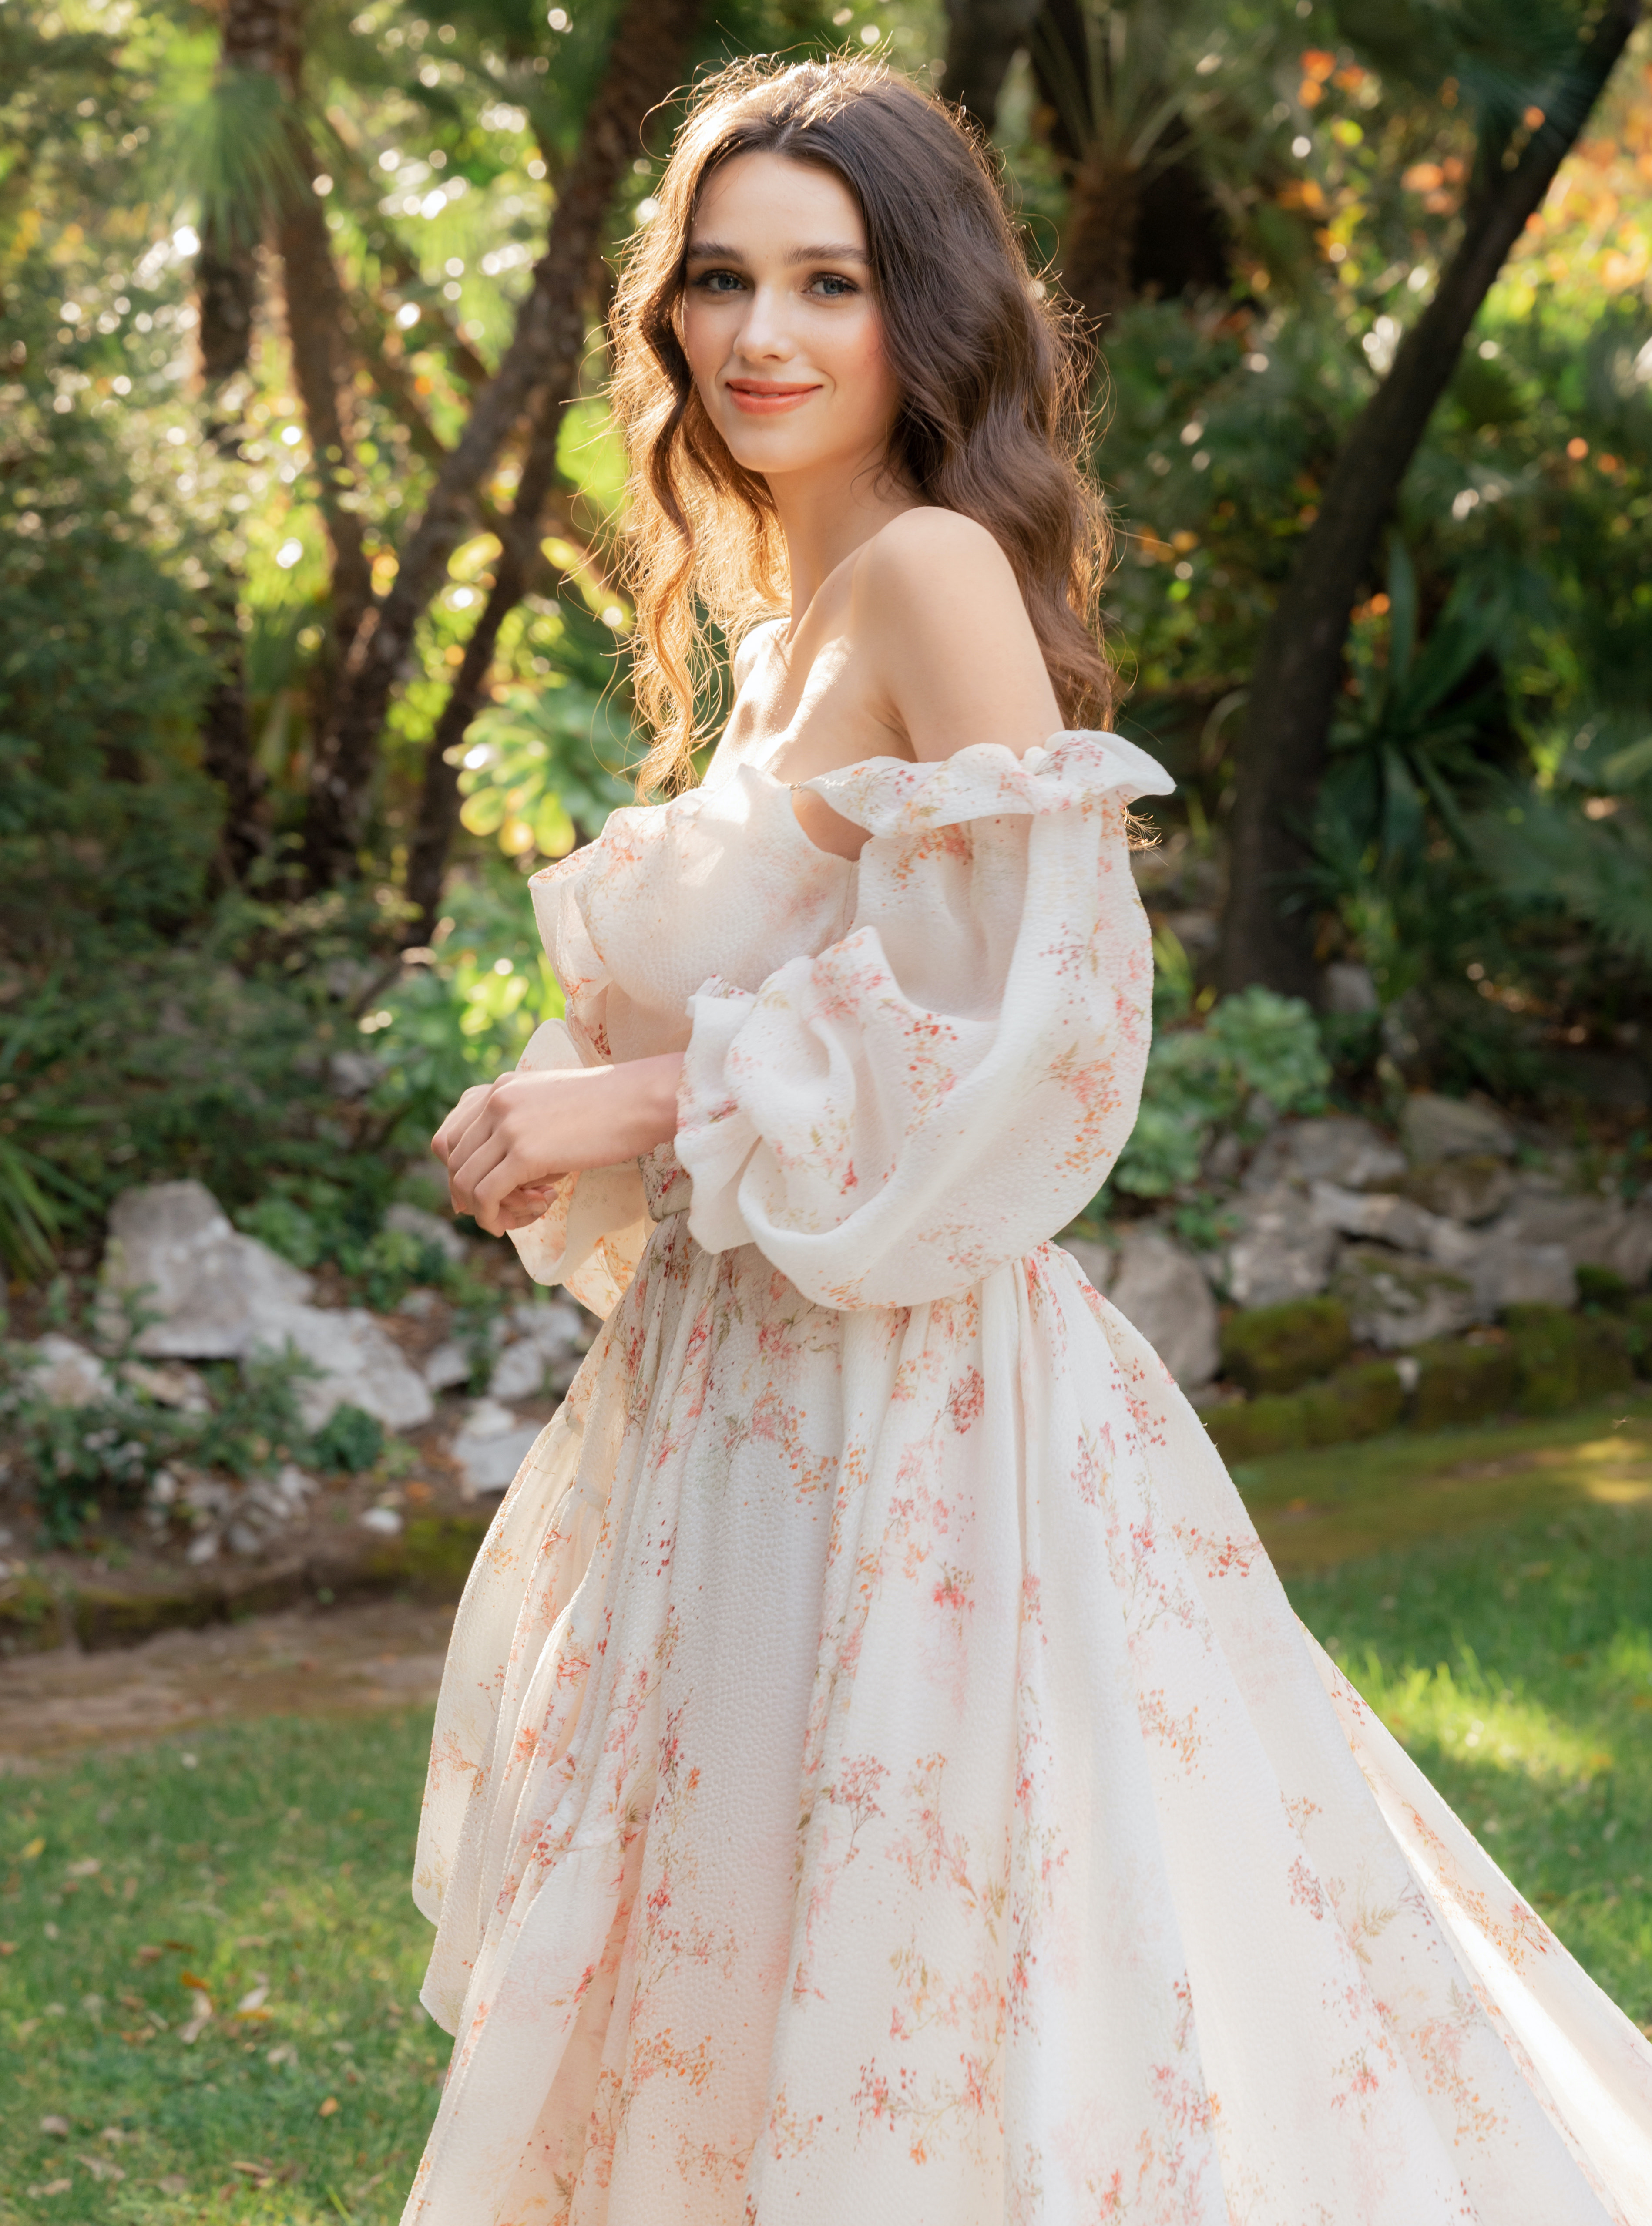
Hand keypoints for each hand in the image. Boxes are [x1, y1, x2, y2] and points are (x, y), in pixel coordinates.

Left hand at [431, 1056, 682, 1236]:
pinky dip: (489, 1216)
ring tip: (507, 1222)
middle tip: (494, 1216)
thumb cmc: (610, 1108)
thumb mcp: (552, 1107)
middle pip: (453, 1161)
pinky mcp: (524, 1152)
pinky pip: (485, 1194)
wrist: (640, 1101)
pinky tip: (507, 1226)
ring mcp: (508, 1125)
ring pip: (465, 1180)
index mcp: (500, 1088)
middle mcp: (496, 1102)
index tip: (471, 1197)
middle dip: (467, 1196)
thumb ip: (522, 1127)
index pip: (449, 1135)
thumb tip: (502, 1172)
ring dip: (481, 1210)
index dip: (454, 1172)